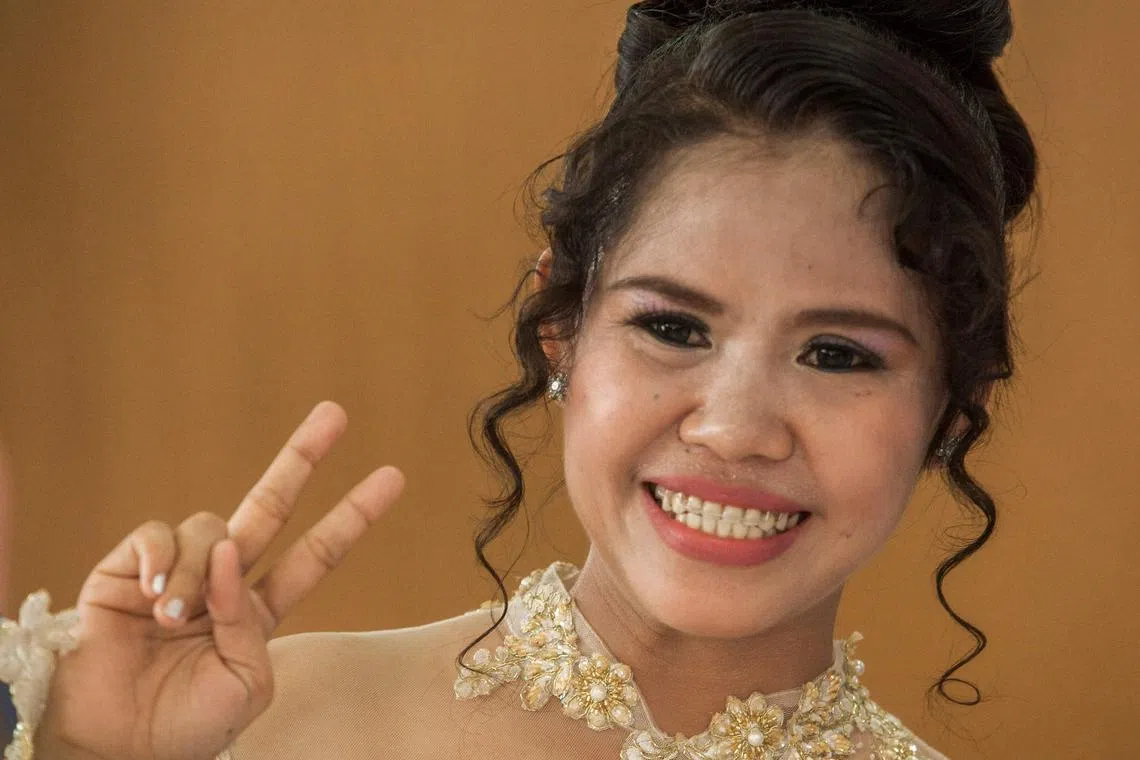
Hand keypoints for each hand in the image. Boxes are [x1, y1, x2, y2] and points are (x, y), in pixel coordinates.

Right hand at [38, 401, 404, 759]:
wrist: (110, 746)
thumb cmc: (183, 728)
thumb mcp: (245, 686)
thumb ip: (250, 623)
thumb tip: (232, 555)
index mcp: (258, 613)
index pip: (314, 556)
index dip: (352, 518)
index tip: (392, 477)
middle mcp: (222, 583)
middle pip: (269, 506)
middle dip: (302, 458)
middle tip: (337, 414)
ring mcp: (177, 572)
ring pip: (210, 528)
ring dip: (198, 570)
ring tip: (172, 618)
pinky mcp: (126, 569)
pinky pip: (157, 533)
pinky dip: (160, 558)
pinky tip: (150, 595)